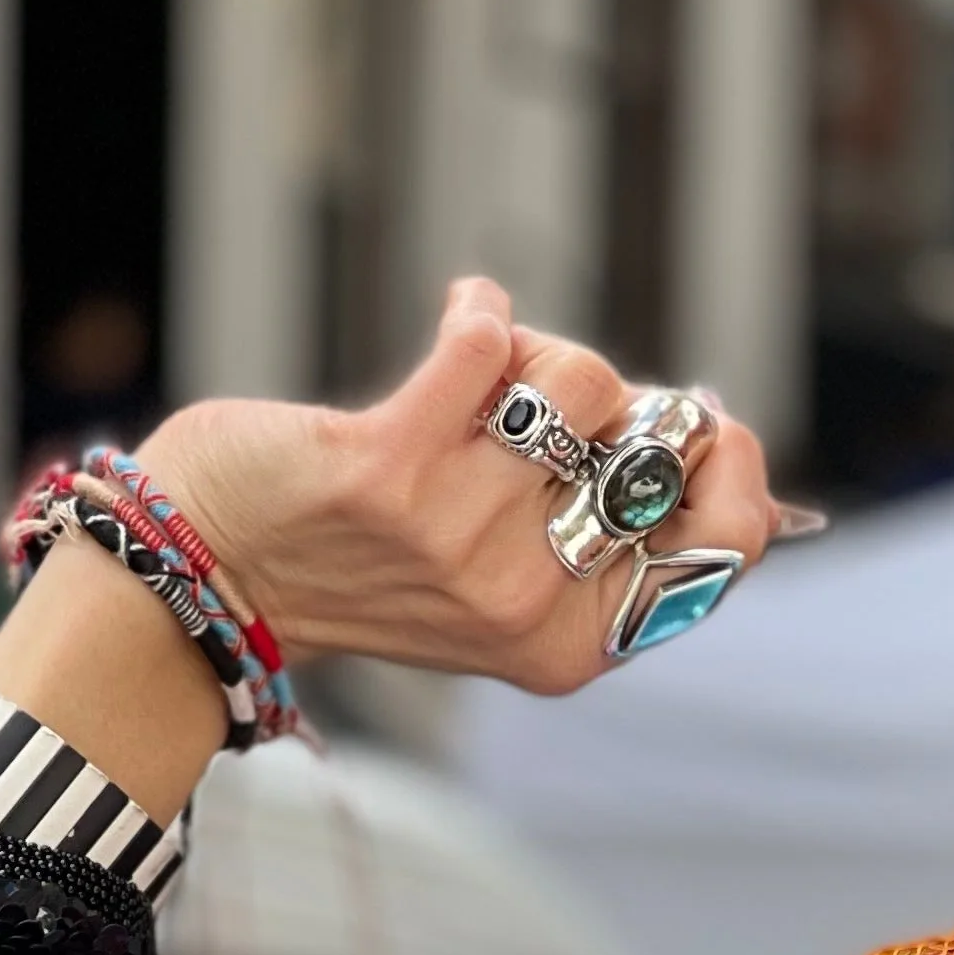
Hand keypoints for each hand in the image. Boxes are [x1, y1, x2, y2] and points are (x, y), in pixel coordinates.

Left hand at [141, 278, 779, 696]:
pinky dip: (478, 311)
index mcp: (573, 643)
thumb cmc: (367, 564)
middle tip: (545, 407)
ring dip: (532, 352)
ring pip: (577, 381)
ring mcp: (459, 537)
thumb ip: (594, 540)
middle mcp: (525, 600)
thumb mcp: (507, 591)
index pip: (722, 546)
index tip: (694, 428)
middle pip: (650, 442)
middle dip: (609, 399)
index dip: (732, 466)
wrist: (221, 572)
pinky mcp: (392, 466)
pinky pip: (486, 343)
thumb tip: (699, 430)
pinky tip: (462, 319)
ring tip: (484, 379)